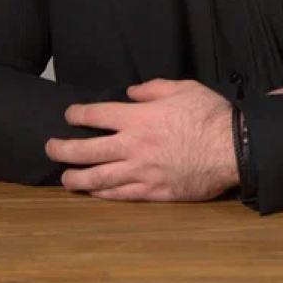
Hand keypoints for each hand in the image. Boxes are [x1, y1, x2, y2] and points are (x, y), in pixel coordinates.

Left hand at [45, 79, 237, 201]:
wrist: (232, 149)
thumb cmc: (210, 114)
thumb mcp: (183, 88)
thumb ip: (153, 89)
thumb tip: (132, 93)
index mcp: (139, 118)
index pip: (97, 115)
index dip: (78, 115)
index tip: (69, 115)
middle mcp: (133, 146)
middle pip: (88, 150)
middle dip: (63, 149)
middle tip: (50, 148)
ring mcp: (141, 172)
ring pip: (99, 178)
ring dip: (76, 177)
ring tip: (64, 177)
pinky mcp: (153, 192)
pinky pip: (120, 195)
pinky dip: (102, 194)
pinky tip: (93, 192)